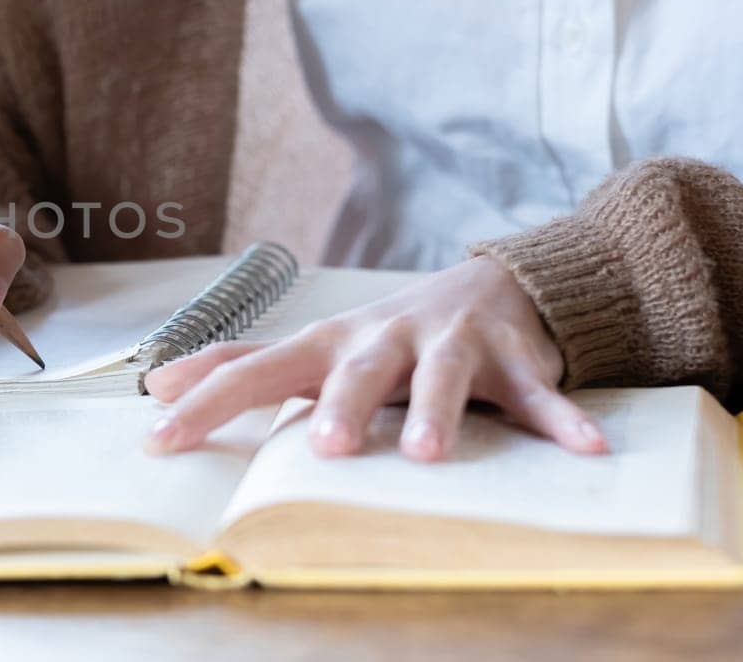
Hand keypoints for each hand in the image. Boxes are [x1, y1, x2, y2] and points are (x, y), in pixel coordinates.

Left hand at [142, 256, 608, 460]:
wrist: (489, 286)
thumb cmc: (383, 336)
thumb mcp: (312, 347)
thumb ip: (240, 365)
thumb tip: (157, 380)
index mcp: (328, 346)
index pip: (256, 372)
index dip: (206, 402)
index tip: (157, 437)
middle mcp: (384, 341)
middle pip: (357, 372)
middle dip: (343, 405)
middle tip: (328, 449)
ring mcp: (451, 345)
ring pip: (444, 377)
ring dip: (438, 413)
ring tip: (429, 455)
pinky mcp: (514, 357)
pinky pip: (539, 392)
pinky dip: (561, 418)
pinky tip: (585, 448)